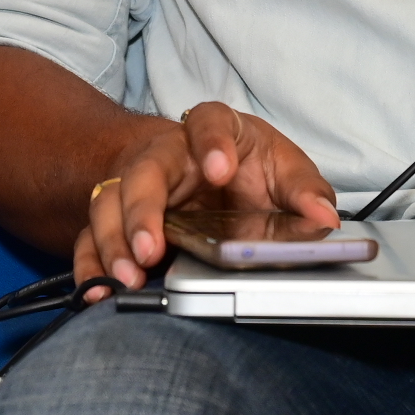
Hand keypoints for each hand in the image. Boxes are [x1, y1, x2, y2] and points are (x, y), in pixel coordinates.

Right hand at [73, 101, 337, 296]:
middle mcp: (165, 155)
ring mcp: (134, 188)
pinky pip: (91, 240)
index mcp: (211, 131)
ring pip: (108, 207)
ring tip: (128, 277)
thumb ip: (304, 191)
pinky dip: (90, 266)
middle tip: (151, 248)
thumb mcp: (282, 168)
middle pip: (142, 173)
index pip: (207, 123)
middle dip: (142, 211)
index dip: (212, 142)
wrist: (203, 168)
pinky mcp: (117, 222)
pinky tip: (97, 291)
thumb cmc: (244, 165)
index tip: (220, 169)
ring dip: (113, 244)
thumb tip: (325, 217)